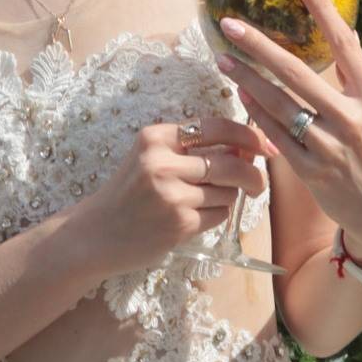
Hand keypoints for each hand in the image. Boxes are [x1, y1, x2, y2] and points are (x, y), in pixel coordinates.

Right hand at [79, 116, 271, 275]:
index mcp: (156, 137)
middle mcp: (162, 162)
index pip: (216, 128)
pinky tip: (194, 217)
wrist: (97, 233)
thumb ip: (192, 149)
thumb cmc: (129, 193)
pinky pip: (220, 215)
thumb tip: (248, 148)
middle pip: (231, 163)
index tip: (265, 145)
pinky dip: (217, 216)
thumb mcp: (151, 157)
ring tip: (204, 202)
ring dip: (228, 197)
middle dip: (253, 174)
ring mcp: (171, 194)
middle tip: (258, 183)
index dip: (248, 136)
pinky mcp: (179, 223)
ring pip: (228, 191)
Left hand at [216, 0, 361, 258]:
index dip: (323, 11)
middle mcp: (351, 120)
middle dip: (260, 46)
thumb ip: (361, 79)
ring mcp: (328, 147)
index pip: (345, 45)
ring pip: (278, 105)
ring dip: (247, 79)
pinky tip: (241, 95)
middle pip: (297, 74)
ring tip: (223, 58)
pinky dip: (256, 114)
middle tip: (230, 25)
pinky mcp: (309, 170)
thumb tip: (347, 37)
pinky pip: (275, 135)